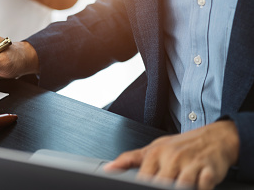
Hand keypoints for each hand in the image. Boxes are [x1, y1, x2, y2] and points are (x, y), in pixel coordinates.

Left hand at [104, 120, 239, 189]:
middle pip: (161, 184)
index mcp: (155, 153)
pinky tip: (196, 187)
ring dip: (179, 189)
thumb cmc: (181, 145)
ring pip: (181, 186)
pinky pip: (203, 185)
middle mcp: (172, 157)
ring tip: (175, 188)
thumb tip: (108, 168)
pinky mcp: (209, 170)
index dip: (141, 188)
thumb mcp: (153, 148)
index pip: (143, 178)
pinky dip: (200, 189)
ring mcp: (191, 163)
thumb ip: (129, 159)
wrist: (213, 137)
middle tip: (160, 189)